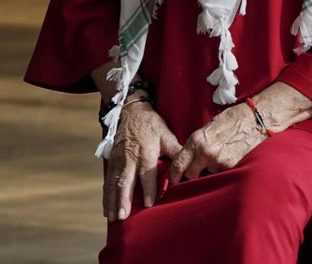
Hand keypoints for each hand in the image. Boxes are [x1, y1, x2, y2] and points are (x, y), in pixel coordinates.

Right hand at [104, 100, 180, 221]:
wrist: (131, 112)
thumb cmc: (152, 125)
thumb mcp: (167, 134)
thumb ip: (176, 150)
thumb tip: (188, 165)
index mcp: (146, 151)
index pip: (147, 173)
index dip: (149, 189)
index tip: (150, 204)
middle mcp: (129, 158)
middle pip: (125, 181)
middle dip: (123, 200)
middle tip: (123, 216)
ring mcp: (118, 160)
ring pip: (113, 184)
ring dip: (112, 202)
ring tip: (113, 217)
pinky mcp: (111, 162)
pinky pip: (107, 181)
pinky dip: (106, 196)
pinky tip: (107, 209)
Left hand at [169, 103, 265, 182]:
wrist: (255, 119)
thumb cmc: (232, 120)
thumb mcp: (207, 128)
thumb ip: (196, 145)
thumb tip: (188, 159)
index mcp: (196, 141)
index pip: (178, 165)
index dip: (174, 175)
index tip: (174, 180)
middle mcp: (205, 153)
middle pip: (190, 175)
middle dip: (193, 174)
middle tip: (198, 170)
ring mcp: (218, 161)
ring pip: (207, 175)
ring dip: (210, 170)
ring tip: (220, 157)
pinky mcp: (231, 166)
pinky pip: (221, 174)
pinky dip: (223, 169)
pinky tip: (228, 158)